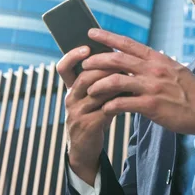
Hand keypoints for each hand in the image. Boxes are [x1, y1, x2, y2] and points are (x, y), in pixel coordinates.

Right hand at [56, 46, 121, 184]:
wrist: (84, 148)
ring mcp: (76, 113)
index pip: (63, 67)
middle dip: (104, 68)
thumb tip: (119, 56)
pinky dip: (118, 102)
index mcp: (70, 88)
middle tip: (122, 62)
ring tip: (130, 77)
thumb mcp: (92, 96)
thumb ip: (100, 79)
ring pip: (95, 93)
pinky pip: (104, 110)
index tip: (87, 47)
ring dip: (114, 84)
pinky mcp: (87, 127)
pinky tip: (130, 98)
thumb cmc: (93, 115)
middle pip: (84, 77)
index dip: (72, 55)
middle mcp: (70, 98)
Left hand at [82, 29, 194, 141]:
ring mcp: (151, 87)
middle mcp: (153, 69)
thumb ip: (154, 64)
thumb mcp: (173, 69)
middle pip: (116, 59)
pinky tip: (105, 109)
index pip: (127, 43)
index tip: (91, 32)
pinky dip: (110, 105)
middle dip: (96, 60)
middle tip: (84, 63)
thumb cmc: (190, 90)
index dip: (107, 37)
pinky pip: (123, 103)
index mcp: (157, 58)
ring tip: (89, 90)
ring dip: (98, 85)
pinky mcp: (151, 106)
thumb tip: (136, 58)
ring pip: (115, 80)